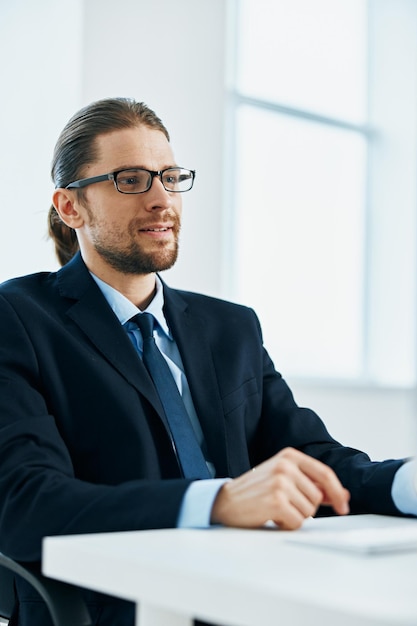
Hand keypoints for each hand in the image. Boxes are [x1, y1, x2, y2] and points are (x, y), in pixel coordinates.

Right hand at [210, 447, 349, 529]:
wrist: (225, 501)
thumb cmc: (256, 491)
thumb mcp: (283, 478)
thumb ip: (311, 484)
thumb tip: (341, 495)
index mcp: (289, 456)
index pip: (324, 473)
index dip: (337, 492)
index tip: (343, 506)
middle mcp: (285, 466)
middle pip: (317, 497)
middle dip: (304, 506)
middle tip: (282, 503)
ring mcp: (280, 482)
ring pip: (308, 512)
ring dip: (294, 516)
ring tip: (274, 508)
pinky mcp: (276, 501)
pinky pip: (297, 522)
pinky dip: (286, 525)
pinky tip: (271, 516)